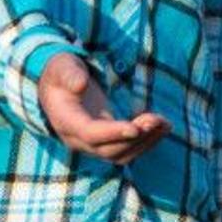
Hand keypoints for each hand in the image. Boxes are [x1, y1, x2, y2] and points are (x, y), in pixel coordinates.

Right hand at [38, 54, 166, 162]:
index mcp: (65, 120)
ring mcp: (92, 145)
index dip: (112, 133)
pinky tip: (163, 127)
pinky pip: (127, 151)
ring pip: (120, 155)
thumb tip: (81, 84)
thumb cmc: (61, 72)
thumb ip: (69, 73)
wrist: (57, 86)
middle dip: (135, 137)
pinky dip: (146, 142)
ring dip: (144, 142)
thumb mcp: (61, 66)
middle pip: (108, 150)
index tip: (135, 128)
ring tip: (163, 123)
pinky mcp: (106, 143)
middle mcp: (77, 139)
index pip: (89, 133)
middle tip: (156, 119)